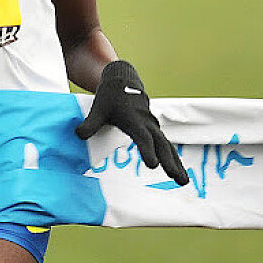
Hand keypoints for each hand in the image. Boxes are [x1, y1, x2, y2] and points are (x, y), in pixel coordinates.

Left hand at [76, 60, 188, 184]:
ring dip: (176, 163)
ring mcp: (153, 126)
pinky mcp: (154, 130)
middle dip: (170, 161)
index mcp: (134, 118)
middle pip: (161, 144)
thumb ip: (90, 123)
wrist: (123, 80)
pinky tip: (178, 172)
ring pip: (167, 146)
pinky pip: (166, 146)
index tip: (153, 165)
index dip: (148, 150)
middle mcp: (147, 123)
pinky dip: (174, 158)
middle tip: (177, 178)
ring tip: (184, 181)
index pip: (143, 137)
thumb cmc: (110, 96)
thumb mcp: (98, 107)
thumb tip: (79, 135)